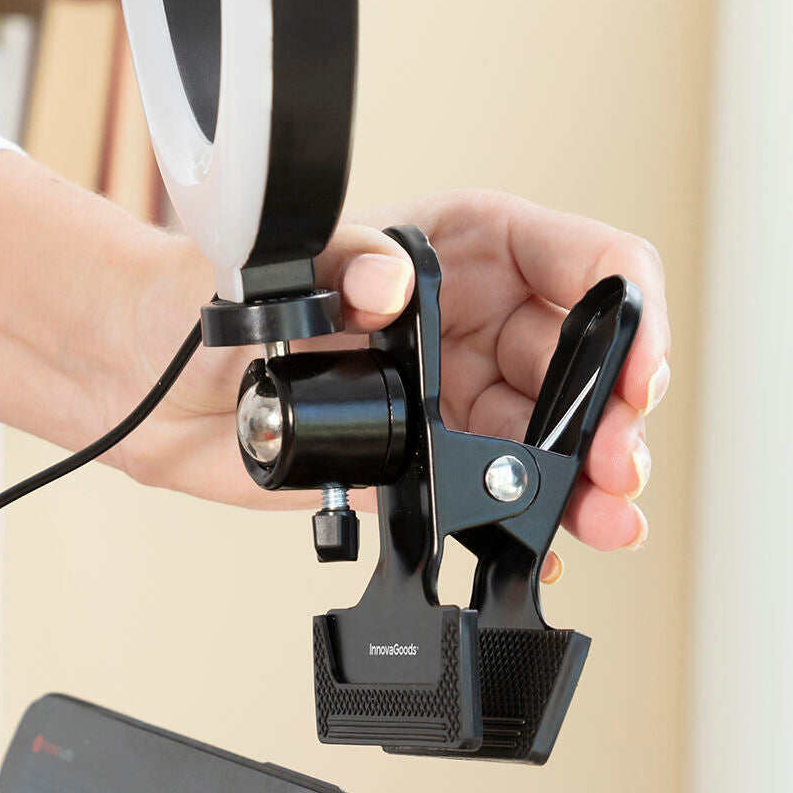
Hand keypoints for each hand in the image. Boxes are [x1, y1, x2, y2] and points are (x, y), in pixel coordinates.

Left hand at [114, 189, 669, 552]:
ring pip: (550, 436)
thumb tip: (387, 281)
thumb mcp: (275, 260)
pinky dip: (529, 521)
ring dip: (587, 479)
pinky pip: (498, 491)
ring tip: (606, 516)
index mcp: (460, 247)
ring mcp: (456, 392)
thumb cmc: (207, 299)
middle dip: (613, 413)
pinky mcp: (431, 457)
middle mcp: (473, 319)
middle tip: (617, 461)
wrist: (157, 391)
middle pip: (582, 361)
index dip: (626, 309)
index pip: (582, 259)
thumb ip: (339, 265)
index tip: (635, 364)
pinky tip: (550, 546)